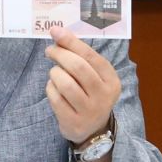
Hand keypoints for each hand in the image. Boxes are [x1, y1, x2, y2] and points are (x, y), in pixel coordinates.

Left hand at [44, 26, 120, 144]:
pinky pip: (55, 98)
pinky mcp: (73, 122)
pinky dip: (50, 88)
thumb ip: (81, 57)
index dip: (71, 42)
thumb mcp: (93, 76)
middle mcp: (103, 96)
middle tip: (50, 50)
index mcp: (111, 80)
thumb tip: (58, 34)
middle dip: (60, 54)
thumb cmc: (89, 94)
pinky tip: (53, 87)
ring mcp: (89, 111)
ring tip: (55, 73)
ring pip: (65, 83)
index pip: (90, 56)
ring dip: (54, 73)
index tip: (55, 31)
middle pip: (78, 68)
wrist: (92, 130)